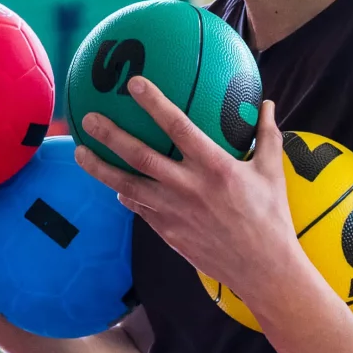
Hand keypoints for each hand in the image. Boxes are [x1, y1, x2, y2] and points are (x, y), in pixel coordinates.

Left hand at [77, 82, 310, 312]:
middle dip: (110, 136)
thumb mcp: (273, 172)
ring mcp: (174, 212)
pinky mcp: (168, 232)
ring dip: (100, 168)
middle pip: (140, 156)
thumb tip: (268, 104)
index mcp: (216, 167)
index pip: (179, 127)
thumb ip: (268, 135)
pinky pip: (139, 208)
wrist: (262, 269)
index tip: (134, 83)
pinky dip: (125, 195)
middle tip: (88, 119)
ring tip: (80, 152)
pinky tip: (114, 187)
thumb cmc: (271, 217)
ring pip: (128, 186)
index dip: (155, 103)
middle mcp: (189, 187)